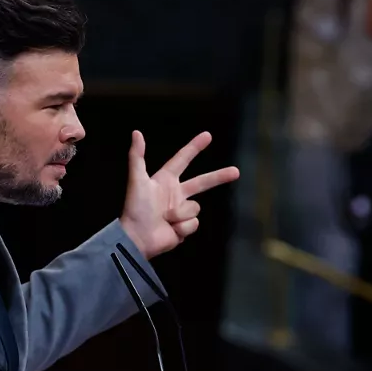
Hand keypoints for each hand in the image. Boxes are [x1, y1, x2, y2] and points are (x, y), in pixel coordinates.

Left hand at [119, 131, 240, 258]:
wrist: (137, 238)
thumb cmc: (135, 208)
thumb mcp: (136, 180)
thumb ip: (137, 156)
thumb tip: (136, 132)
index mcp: (165, 179)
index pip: (183, 159)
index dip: (195, 147)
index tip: (208, 135)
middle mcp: (176, 193)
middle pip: (203, 182)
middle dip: (219, 177)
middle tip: (236, 172)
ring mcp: (181, 210)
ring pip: (195, 207)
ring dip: (181, 214)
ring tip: (166, 219)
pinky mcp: (185, 226)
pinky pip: (194, 223)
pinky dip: (182, 227)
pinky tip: (170, 230)